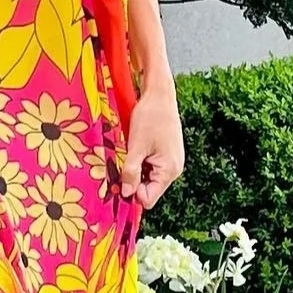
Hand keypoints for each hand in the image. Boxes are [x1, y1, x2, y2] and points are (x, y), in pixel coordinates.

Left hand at [119, 79, 183, 209]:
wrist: (160, 94)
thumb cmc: (150, 117)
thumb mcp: (136, 146)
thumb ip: (131, 172)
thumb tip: (126, 194)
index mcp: (169, 170)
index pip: (148, 198)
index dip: (132, 193)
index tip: (118, 179)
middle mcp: (174, 169)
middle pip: (148, 189)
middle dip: (132, 181)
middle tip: (120, 164)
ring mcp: (171, 161)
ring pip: (148, 178)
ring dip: (135, 170)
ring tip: (129, 152)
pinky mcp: (166, 154)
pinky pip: (151, 167)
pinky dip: (140, 162)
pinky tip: (135, 148)